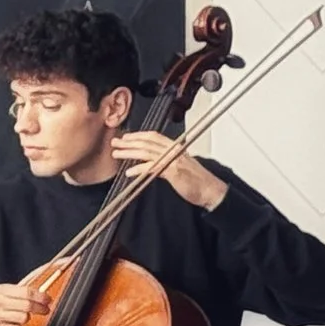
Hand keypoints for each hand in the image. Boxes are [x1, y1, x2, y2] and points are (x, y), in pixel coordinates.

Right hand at [0, 283, 49, 325]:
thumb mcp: (0, 292)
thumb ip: (18, 292)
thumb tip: (40, 295)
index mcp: (1, 290)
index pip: (26, 292)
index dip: (41, 296)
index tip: (48, 300)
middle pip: (28, 306)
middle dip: (40, 308)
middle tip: (45, 310)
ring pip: (23, 319)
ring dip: (24, 319)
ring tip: (16, 317)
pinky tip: (8, 325)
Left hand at [111, 131, 226, 209]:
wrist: (210, 190)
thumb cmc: (196, 180)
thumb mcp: (178, 164)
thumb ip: (164, 159)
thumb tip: (149, 159)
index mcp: (175, 146)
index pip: (153, 136)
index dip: (137, 135)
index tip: (125, 137)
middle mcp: (174, 150)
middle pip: (147, 142)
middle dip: (129, 142)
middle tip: (115, 143)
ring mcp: (173, 159)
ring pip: (147, 152)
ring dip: (130, 152)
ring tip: (117, 154)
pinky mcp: (173, 171)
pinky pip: (152, 167)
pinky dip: (139, 168)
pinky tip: (130, 172)